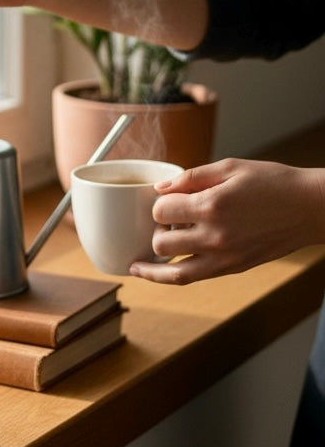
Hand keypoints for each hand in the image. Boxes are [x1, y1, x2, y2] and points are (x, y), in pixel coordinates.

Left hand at [130, 159, 324, 284]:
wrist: (310, 207)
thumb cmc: (272, 182)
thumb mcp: (230, 167)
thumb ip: (190, 177)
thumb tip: (159, 188)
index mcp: (212, 206)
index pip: (161, 211)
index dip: (159, 203)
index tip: (168, 198)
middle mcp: (215, 236)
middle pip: (160, 242)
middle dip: (156, 230)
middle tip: (167, 221)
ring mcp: (224, 257)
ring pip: (172, 270)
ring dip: (154, 261)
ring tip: (138, 260)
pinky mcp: (233, 268)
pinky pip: (191, 279)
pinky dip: (166, 277)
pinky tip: (150, 272)